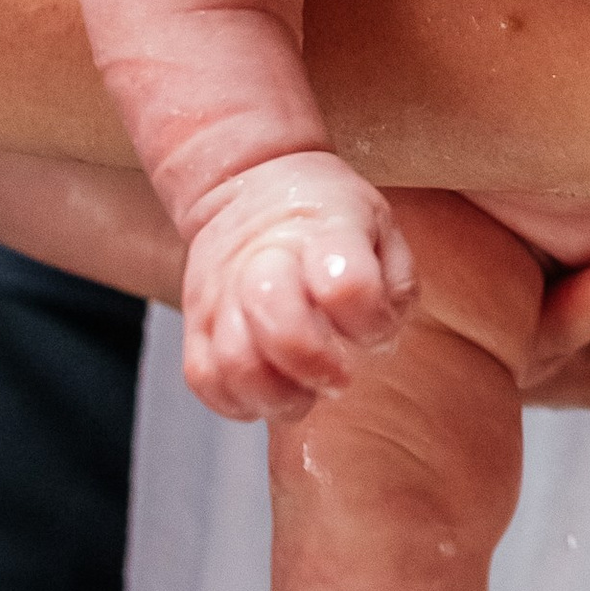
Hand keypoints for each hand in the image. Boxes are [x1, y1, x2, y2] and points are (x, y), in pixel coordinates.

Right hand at [180, 149, 415, 421]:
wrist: (250, 188)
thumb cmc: (325, 219)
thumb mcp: (379, 226)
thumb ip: (394, 282)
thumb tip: (378, 336)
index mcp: (322, 231)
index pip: (347, 284)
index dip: (367, 319)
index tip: (374, 328)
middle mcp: (262, 262)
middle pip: (277, 320)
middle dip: (315, 362)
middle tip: (340, 375)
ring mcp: (221, 296)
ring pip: (234, 362)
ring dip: (277, 394)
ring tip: (304, 391)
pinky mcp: (196, 326)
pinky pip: (204, 380)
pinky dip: (239, 402)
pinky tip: (270, 391)